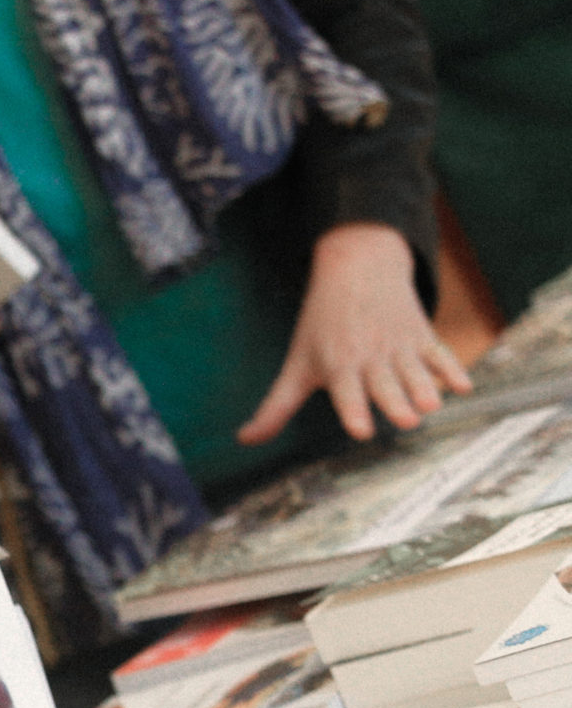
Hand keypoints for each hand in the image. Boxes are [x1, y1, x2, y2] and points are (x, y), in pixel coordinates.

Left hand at [239, 222, 470, 444]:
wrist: (357, 268)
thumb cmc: (322, 324)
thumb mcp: (296, 362)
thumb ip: (276, 406)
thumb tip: (244, 439)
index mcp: (338, 366)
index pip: (345, 393)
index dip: (353, 410)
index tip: (361, 430)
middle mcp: (369, 357)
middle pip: (385, 384)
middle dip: (395, 401)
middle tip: (407, 419)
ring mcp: (398, 346)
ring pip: (415, 371)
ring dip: (425, 387)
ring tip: (431, 405)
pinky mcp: (422, 336)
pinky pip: (440, 353)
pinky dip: (452, 368)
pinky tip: (463, 385)